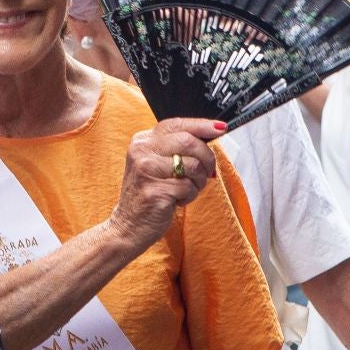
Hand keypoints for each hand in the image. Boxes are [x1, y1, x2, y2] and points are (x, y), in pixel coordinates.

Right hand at [106, 117, 225, 250]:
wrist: (128, 225)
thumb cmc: (149, 192)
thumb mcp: (155, 163)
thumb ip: (176, 148)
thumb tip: (211, 134)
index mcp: (142, 141)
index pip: (177, 124)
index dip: (202, 125)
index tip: (221, 128)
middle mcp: (141, 152)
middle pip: (189, 142)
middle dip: (207, 158)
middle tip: (208, 172)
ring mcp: (146, 171)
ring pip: (193, 166)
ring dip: (198, 181)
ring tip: (185, 189)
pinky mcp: (155, 192)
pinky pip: (189, 188)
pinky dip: (190, 196)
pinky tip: (177, 201)